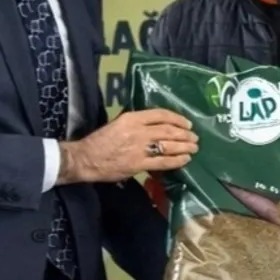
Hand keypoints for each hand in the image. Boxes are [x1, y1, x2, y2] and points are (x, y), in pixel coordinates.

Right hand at [59, 109, 197, 183]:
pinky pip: (163, 162)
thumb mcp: (118, 123)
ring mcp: (140, 148)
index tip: (187, 124)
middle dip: (185, 134)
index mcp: (132, 118)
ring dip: (185, 147)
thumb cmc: (100, 140)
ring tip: (194, 148)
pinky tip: (185, 160)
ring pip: (169, 146)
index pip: (161, 115)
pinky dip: (177, 160)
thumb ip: (137, 123)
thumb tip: (157, 125)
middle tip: (195, 137)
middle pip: (169, 130)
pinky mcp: (139, 164)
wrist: (85, 158)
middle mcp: (138, 131)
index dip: (178, 119)